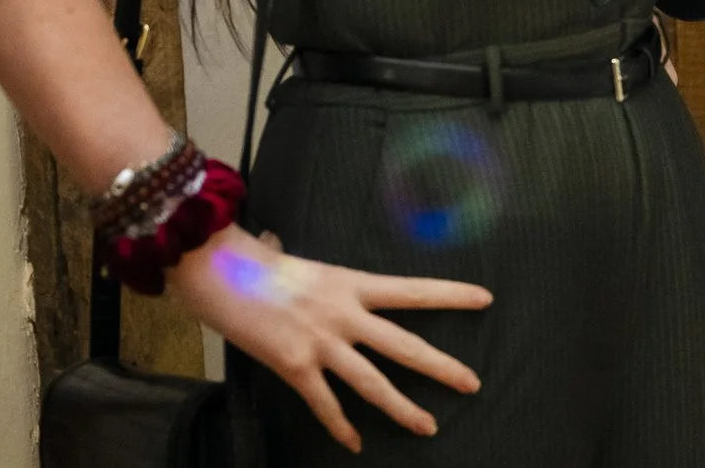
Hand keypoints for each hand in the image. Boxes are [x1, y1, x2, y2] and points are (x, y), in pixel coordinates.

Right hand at [169, 224, 489, 447]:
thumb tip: (302, 261)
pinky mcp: (294, 366)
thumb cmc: (257, 263)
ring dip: (403, 407)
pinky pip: (325, 403)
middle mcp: (344, 314)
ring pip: (373, 382)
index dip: (450, 295)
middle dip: (441, 367)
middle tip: (473, 383)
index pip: (413, 289)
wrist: (219, 271)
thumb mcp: (303, 263)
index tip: (485, 299)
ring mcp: (321, 342)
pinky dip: (341, 426)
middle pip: (405, 344)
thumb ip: (318, 277)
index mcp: (352, 283)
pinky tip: (356, 443)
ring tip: (429, 426)